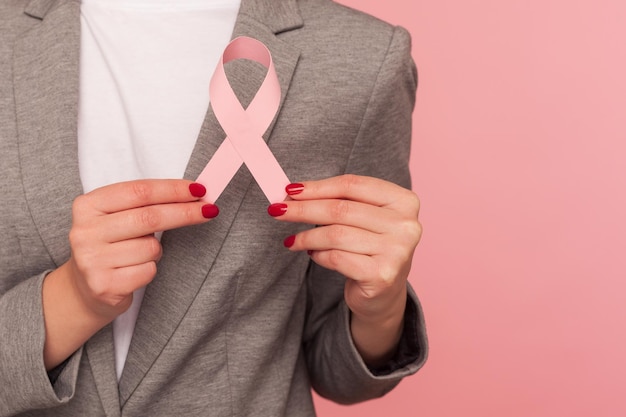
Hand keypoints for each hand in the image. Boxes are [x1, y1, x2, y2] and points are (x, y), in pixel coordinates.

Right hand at [66, 179, 217, 318]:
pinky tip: (133, 271)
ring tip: (139, 254)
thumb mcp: (115, 217)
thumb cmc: (110, 247)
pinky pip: (148, 271)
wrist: (84, 291)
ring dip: (157, 250)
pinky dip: (150, 269)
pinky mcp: (104, 285)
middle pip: (149, 217)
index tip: (199, 189)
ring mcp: (92, 260)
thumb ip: (144, 204)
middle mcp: (85, 231)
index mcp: (87, 206)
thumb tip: (194, 193)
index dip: (173, 189)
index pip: (139, 191)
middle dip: (185, 212)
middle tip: (209, 209)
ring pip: (151, 247)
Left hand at [268, 174, 421, 364]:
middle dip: (304, 209)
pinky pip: (337, 258)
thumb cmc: (369, 248)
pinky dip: (319, 255)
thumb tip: (294, 192)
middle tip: (278, 209)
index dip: (318, 187)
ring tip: (292, 240)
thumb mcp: (362, 218)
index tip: (291, 189)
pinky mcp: (382, 275)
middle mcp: (406, 225)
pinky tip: (313, 254)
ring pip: (336, 234)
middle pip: (341, 209)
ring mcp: (397, 251)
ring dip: (307, 236)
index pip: (353, 185)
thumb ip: (338, 201)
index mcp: (404, 201)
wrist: (384, 293)